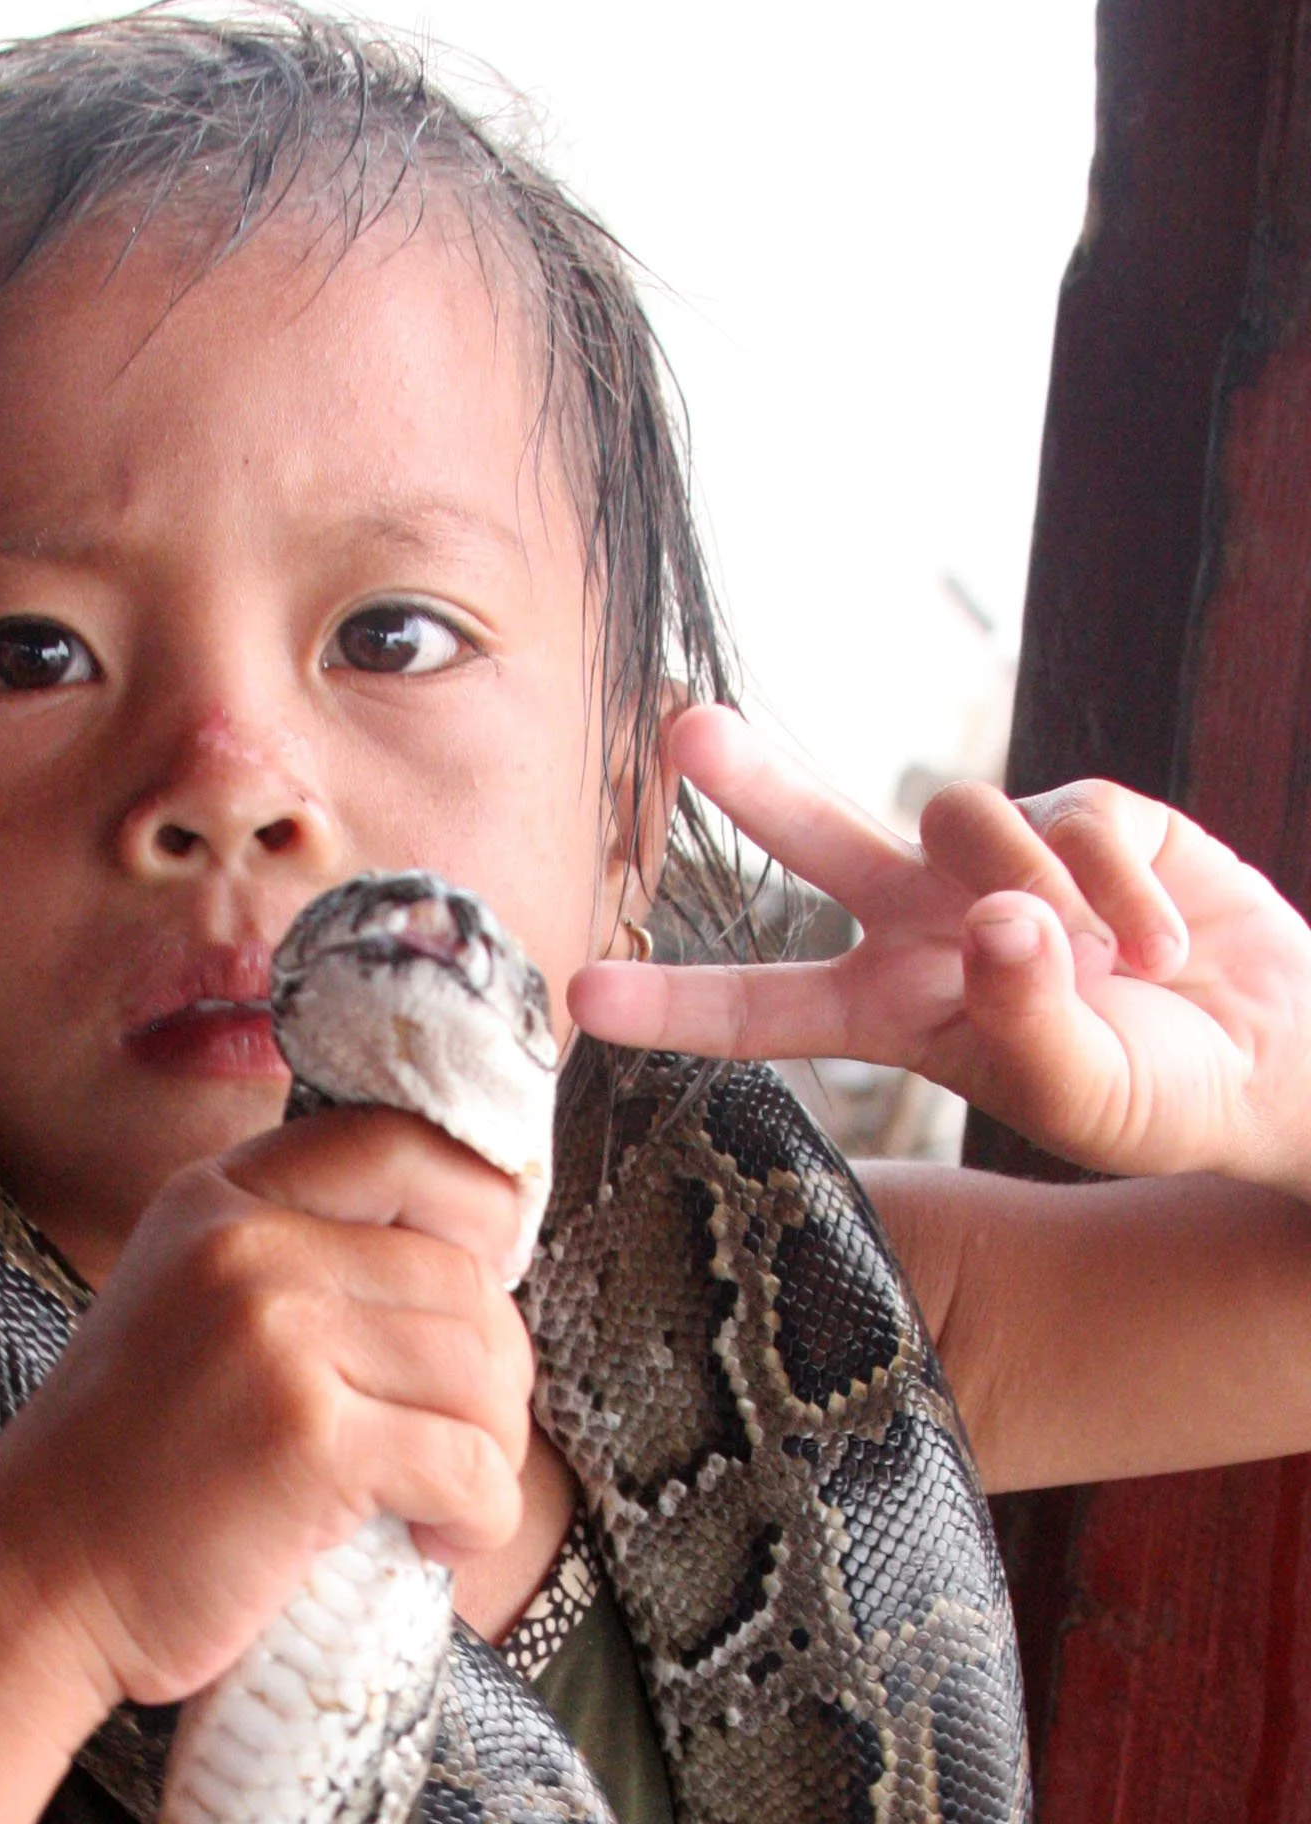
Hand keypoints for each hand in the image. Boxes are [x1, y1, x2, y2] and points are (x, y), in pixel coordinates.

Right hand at [0, 1108, 535, 1708]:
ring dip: (494, 1452)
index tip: (491, 1282)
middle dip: (495, 1375)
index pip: (398, 1143)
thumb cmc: (127, 1471)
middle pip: (462, 1276)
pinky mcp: (309, 1441)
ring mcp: (276, 1337)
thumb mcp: (186, 1306)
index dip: (479, 1205)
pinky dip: (481, 1516)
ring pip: (481, 1369)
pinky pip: (469, 1464)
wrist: (33, 1583)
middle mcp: (248, 1246)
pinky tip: (435, 1540)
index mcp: (218, 1200)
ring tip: (442, 1503)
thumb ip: (295, 1263)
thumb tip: (476, 1272)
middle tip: (463, 1446)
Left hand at [570, 704, 1310, 1193]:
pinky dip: (1125, 886)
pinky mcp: (1083, 814)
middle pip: (815, 838)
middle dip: (753, 779)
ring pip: (965, 819)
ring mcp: (998, 862)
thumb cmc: (1158, 1096)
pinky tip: (1165, 944)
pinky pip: (1078, 816)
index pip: (765, 1008)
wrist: (1271, 1053)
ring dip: (1039, 888)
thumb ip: (1028, 1018)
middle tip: (686, 727)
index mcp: (894, 1013)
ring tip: (1123, 968)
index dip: (674, 1005)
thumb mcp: (1085, 1092)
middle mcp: (924, 926)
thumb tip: (993, 920)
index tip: (581, 1000)